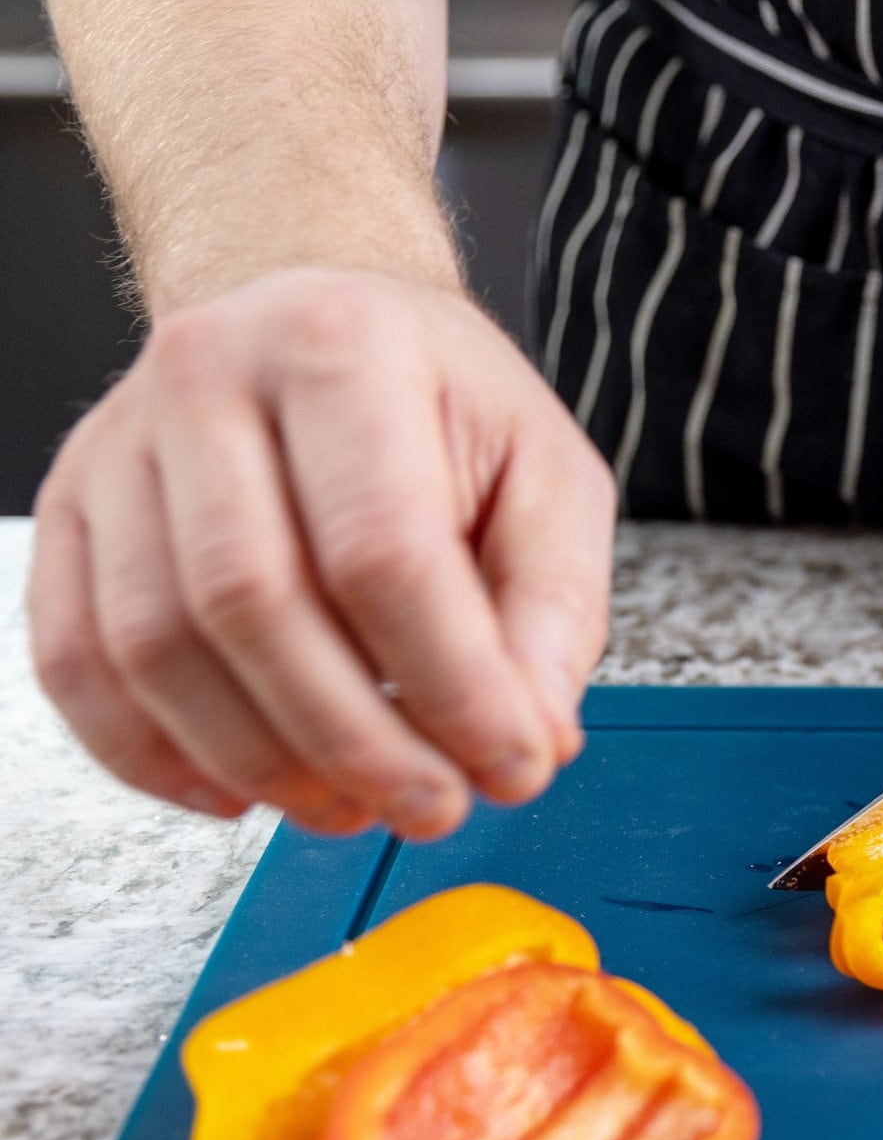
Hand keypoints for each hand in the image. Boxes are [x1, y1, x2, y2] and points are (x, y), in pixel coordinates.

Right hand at [29, 269, 615, 839]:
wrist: (325, 329)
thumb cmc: (443, 408)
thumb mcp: (550, 482)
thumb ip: (553, 610)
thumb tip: (535, 736)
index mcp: (345, 347)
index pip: (383, 550)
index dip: (453, 686)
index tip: (514, 766)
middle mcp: (209, 375)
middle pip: (253, 602)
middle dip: (354, 741)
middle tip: (433, 810)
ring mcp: (121, 444)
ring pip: (154, 644)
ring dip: (259, 761)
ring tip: (352, 807)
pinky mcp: (72, 511)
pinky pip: (77, 659)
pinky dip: (151, 754)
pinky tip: (239, 794)